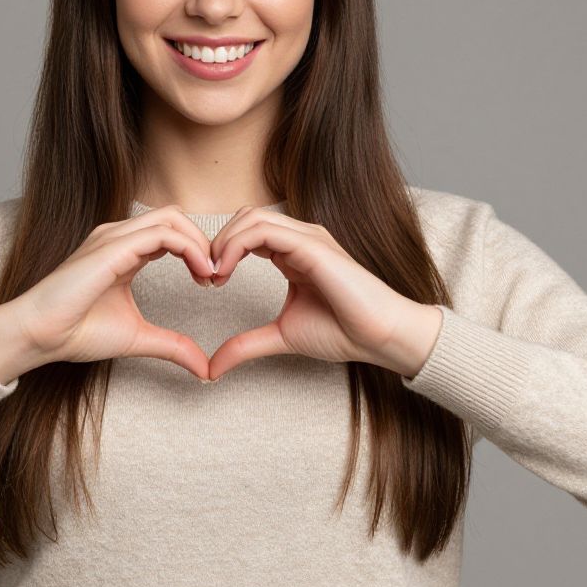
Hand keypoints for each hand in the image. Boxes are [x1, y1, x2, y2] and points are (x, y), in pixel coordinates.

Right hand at [9, 205, 216, 380]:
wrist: (40, 335)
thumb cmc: (77, 332)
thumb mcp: (139, 338)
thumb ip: (173, 346)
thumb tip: (205, 369)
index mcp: (124, 251)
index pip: (171, 232)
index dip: (197, 251)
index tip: (211, 282)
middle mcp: (119, 237)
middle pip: (175, 217)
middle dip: (202, 241)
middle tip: (216, 275)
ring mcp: (114, 237)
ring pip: (171, 218)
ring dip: (199, 243)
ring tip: (211, 275)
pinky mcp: (112, 247)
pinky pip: (162, 233)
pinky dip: (189, 248)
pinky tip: (200, 273)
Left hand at [205, 205, 418, 381]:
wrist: (379, 336)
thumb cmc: (343, 332)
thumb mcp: (281, 336)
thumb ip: (246, 345)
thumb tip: (212, 368)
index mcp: (292, 252)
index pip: (247, 232)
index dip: (221, 251)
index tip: (208, 282)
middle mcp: (299, 238)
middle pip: (244, 217)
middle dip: (217, 242)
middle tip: (206, 277)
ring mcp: (307, 237)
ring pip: (250, 217)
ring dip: (222, 242)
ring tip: (214, 274)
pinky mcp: (311, 245)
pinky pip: (263, 231)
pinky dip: (235, 246)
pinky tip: (225, 271)